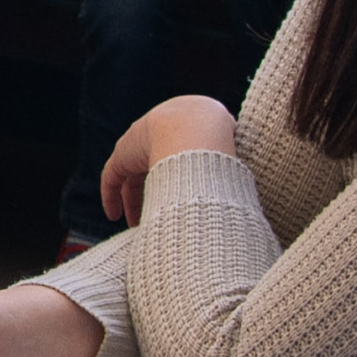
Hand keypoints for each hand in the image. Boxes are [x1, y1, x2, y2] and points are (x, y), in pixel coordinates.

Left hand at [99, 93, 240, 223]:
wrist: (198, 129)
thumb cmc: (222, 150)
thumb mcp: (233, 161)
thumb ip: (233, 179)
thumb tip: (245, 209)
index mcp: (192, 134)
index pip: (181, 161)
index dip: (180, 186)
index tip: (183, 207)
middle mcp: (165, 135)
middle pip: (156, 170)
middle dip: (155, 197)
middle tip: (156, 221)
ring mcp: (143, 141)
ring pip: (133, 175)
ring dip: (133, 202)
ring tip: (135, 227)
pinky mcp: (124, 152)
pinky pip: (114, 176)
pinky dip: (111, 195)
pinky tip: (112, 215)